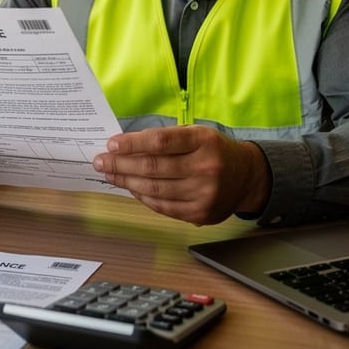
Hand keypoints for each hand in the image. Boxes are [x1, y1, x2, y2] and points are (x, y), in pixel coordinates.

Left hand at [91, 126, 270, 224]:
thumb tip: (126, 147)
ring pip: (155, 189)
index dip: (132, 144)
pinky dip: (143, 197)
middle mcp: (206, 167)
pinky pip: (163, 206)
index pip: (160, 142)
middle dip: (121, 164)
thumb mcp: (197, 135)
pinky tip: (131, 188)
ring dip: (127, 182)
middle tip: (101, 161)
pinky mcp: (200, 213)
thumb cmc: (215, 152)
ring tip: (110, 175)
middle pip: (153, 167)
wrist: (246, 177)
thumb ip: (166, 139)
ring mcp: (204, 193)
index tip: (112, 144)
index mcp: (204, 141)